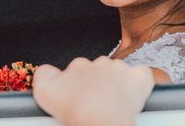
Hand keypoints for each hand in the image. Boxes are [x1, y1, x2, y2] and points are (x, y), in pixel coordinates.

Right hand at [32, 56, 153, 125]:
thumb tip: (48, 71)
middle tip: (96, 103)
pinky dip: (138, 82)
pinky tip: (133, 92)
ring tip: (113, 103)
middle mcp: (99, 63)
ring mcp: (120, 70)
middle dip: (98, 83)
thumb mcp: (44, 91)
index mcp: (78, 65)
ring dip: (116, 83)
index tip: (80, 97)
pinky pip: (142, 74)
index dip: (79, 84)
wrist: (99, 122)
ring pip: (119, 72)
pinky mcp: (138, 79)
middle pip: (99, 70)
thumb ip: (43, 75)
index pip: (78, 70)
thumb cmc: (75, 111)